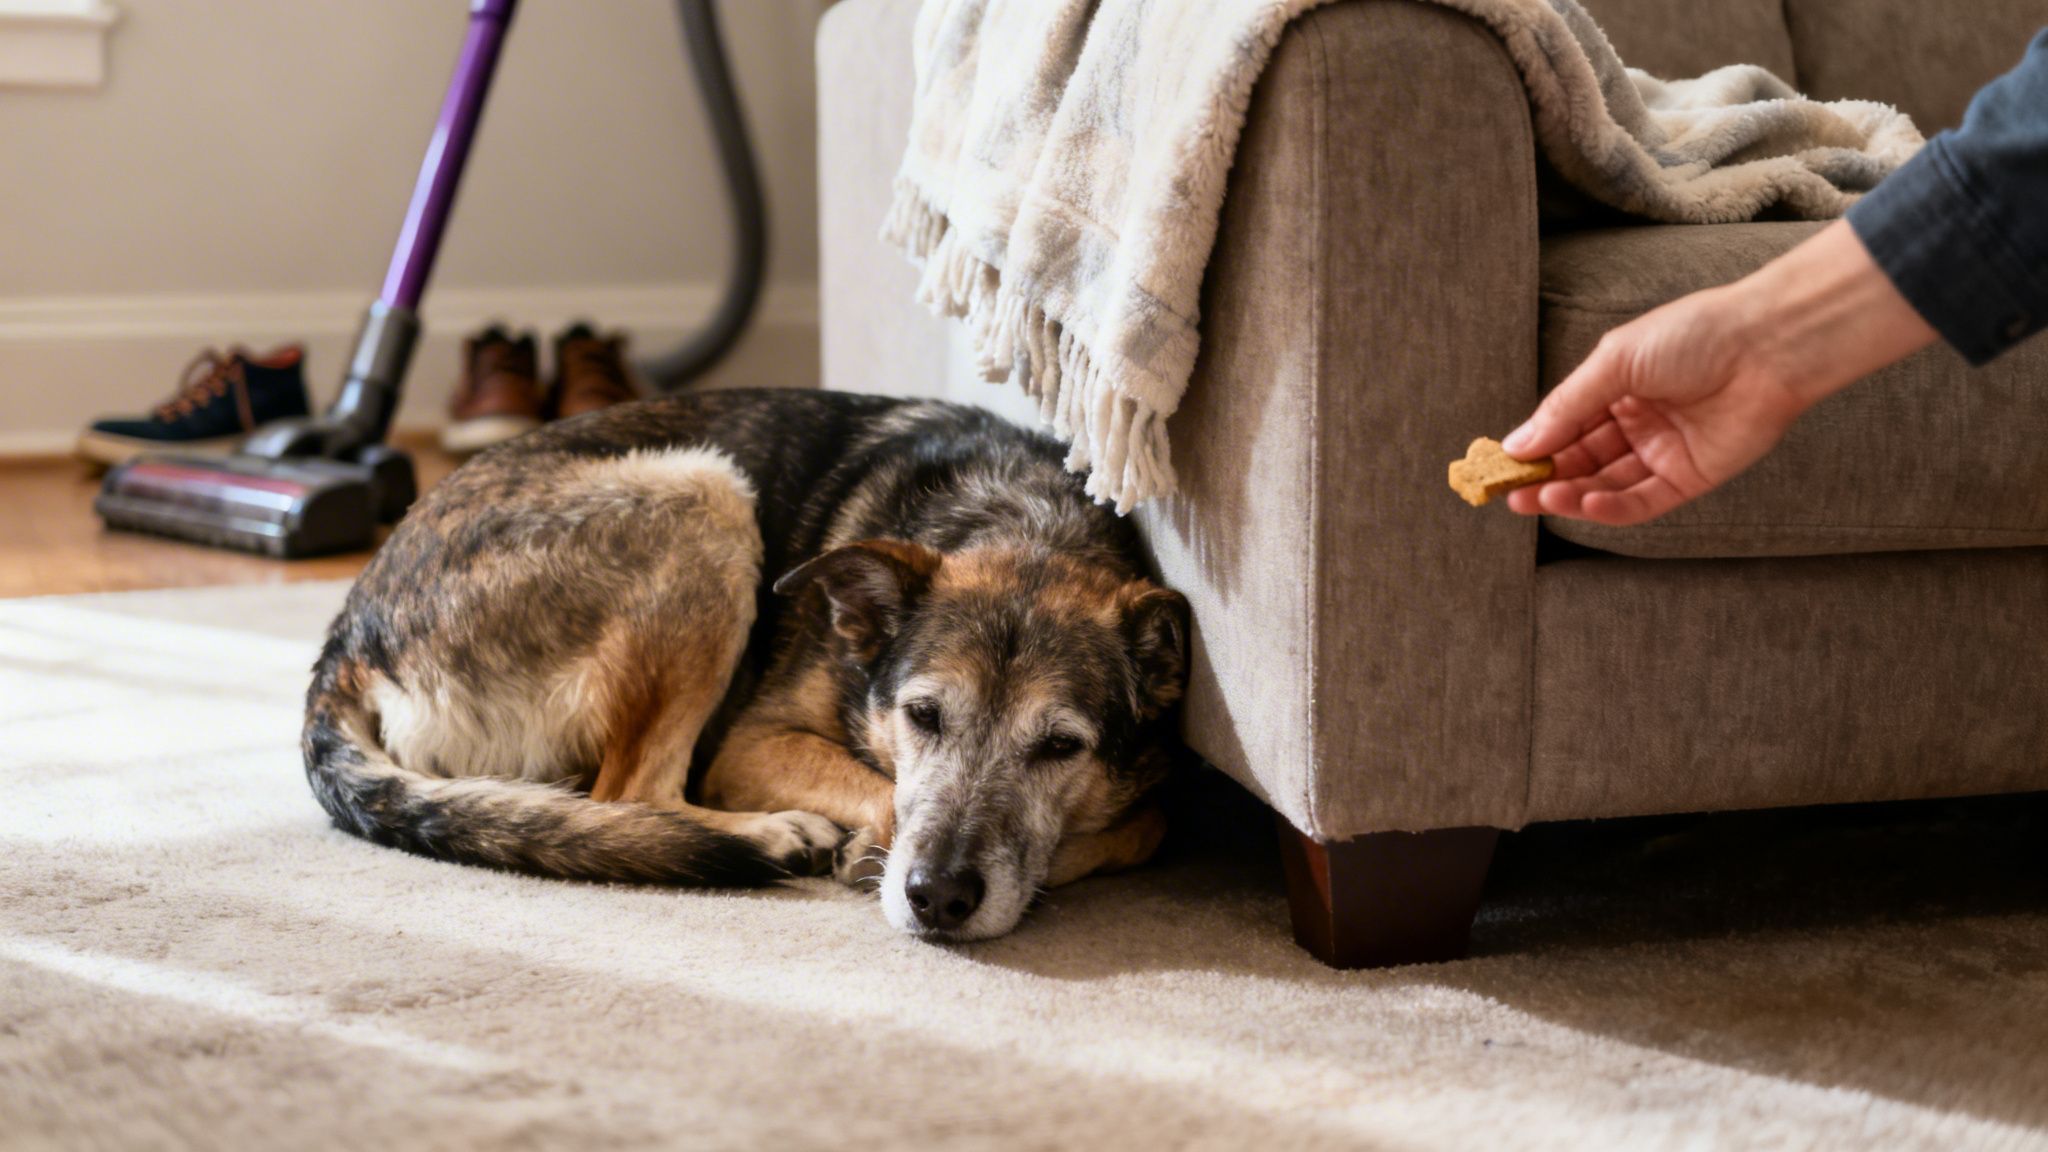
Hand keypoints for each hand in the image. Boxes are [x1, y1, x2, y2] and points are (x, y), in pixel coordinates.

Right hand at [1501, 289, 1805, 523]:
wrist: (1767, 345)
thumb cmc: (1693, 336)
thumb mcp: (1613, 362)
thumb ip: (1566, 407)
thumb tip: (1517, 444)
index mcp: (1617, 389)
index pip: (1565, 426)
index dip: (1534, 447)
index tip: (1502, 466)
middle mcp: (1638, 423)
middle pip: (1581, 461)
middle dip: (1546, 478)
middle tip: (1513, 495)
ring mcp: (1663, 452)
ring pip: (1606, 485)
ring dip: (1572, 495)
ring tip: (1539, 499)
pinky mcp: (1690, 478)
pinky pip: (1643, 501)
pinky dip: (1612, 507)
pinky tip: (1586, 503)